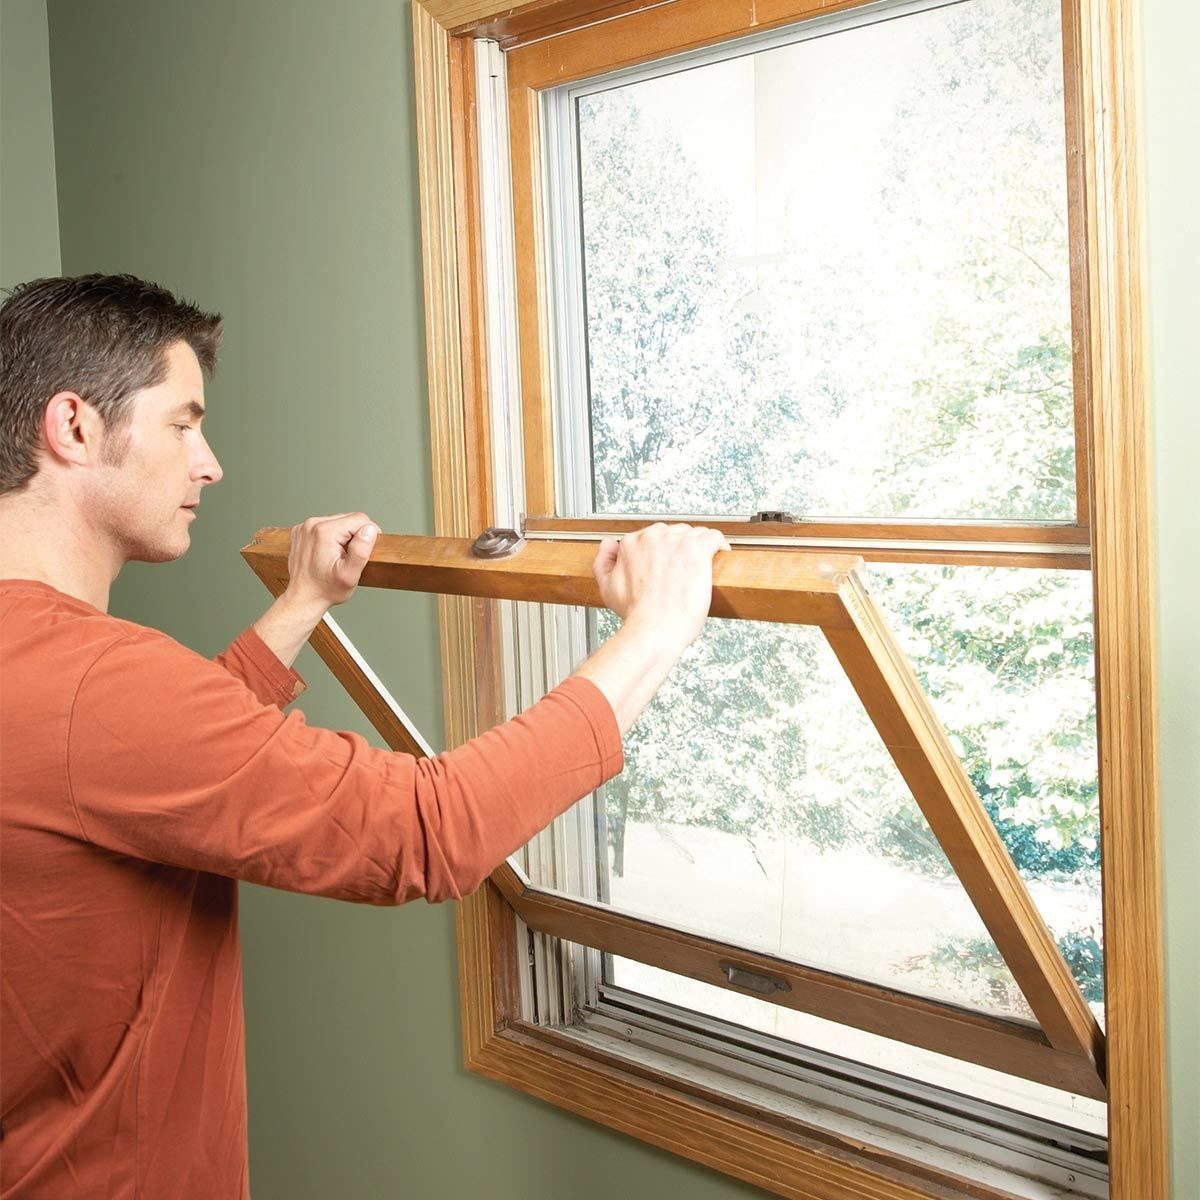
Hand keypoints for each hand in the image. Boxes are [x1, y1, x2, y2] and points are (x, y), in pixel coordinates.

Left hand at [283, 513, 378, 616]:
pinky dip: (330, 537)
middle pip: (348, 518)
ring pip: (337, 521)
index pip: (360, 519)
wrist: (304, 598)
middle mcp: (312, 525)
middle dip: (354, 536)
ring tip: (338, 555)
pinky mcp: (300, 531)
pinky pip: (324, 525)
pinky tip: (327, 552)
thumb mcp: (350, 575)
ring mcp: (304, 527)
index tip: (362, 552)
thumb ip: (361, 551)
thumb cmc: (325, 590)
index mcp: (325, 532)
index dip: (369, 534)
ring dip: (343, 536)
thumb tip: (370, 530)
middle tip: (348, 557)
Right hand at [591, 523, 729, 654]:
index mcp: (632, 544)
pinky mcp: (697, 549)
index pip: (653, 536)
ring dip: (699, 548)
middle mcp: (653, 538)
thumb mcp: (607, 587)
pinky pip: (713, 536)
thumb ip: (603, 562)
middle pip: (674, 533)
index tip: (669, 564)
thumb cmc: (636, 615)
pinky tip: (719, 555)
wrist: (654, 630)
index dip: (662, 552)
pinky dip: (719, 545)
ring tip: (701, 567)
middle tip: (684, 570)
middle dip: (680, 549)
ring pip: (694, 534)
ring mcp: (676, 542)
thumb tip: (610, 544)